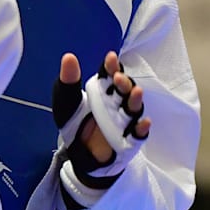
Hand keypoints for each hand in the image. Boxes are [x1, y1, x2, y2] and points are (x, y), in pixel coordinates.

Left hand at [52, 52, 150, 205]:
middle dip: (123, 83)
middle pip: (124, 90)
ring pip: (134, 109)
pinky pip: (138, 135)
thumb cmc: (74, 122)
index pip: (110, 75)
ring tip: (136, 92)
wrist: (78, 153)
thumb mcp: (66, 100)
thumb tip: (69, 56)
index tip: (110, 58)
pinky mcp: (129, 141)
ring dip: (135, 101)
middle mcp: (117, 103)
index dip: (111, 67)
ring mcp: (124, 122)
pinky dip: (142, 130)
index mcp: (103, 90)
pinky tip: (143, 123)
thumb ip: (69, 80)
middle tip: (118, 78)